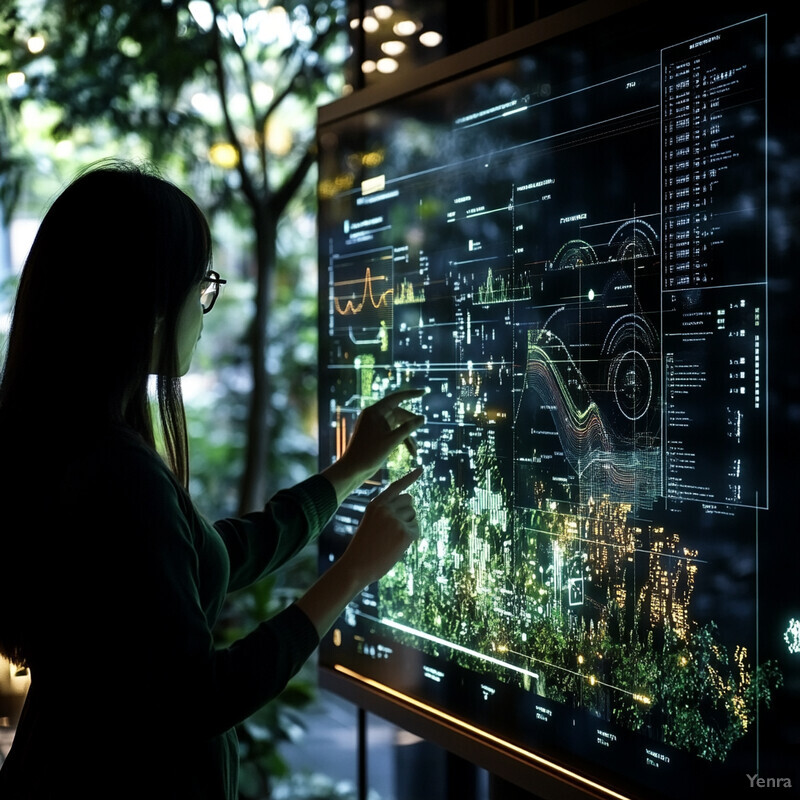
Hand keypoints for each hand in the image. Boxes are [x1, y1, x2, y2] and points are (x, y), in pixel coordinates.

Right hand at [295, 466, 423, 636]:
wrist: (356, 567)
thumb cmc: (363, 548)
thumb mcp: (370, 524)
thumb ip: (386, 513)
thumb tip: (409, 507)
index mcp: (375, 504)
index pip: (396, 487)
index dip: (410, 478)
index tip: (421, 469)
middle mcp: (386, 508)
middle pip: (409, 501)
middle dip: (407, 513)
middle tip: (394, 530)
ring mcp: (395, 520)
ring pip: (413, 516)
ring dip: (408, 526)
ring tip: (391, 540)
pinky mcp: (405, 532)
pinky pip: (416, 530)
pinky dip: (410, 538)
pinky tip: (397, 546)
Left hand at [323, 388, 425, 501]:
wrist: (352, 470)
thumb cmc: (369, 454)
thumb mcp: (392, 441)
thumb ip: (408, 428)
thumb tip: (422, 418)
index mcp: (375, 412)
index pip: (396, 398)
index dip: (411, 394)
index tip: (424, 391)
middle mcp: (374, 416)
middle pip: (399, 414)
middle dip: (411, 426)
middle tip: (419, 439)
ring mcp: (375, 426)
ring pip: (397, 426)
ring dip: (408, 437)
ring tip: (415, 452)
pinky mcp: (376, 435)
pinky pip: (393, 433)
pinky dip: (401, 441)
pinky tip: (411, 453)